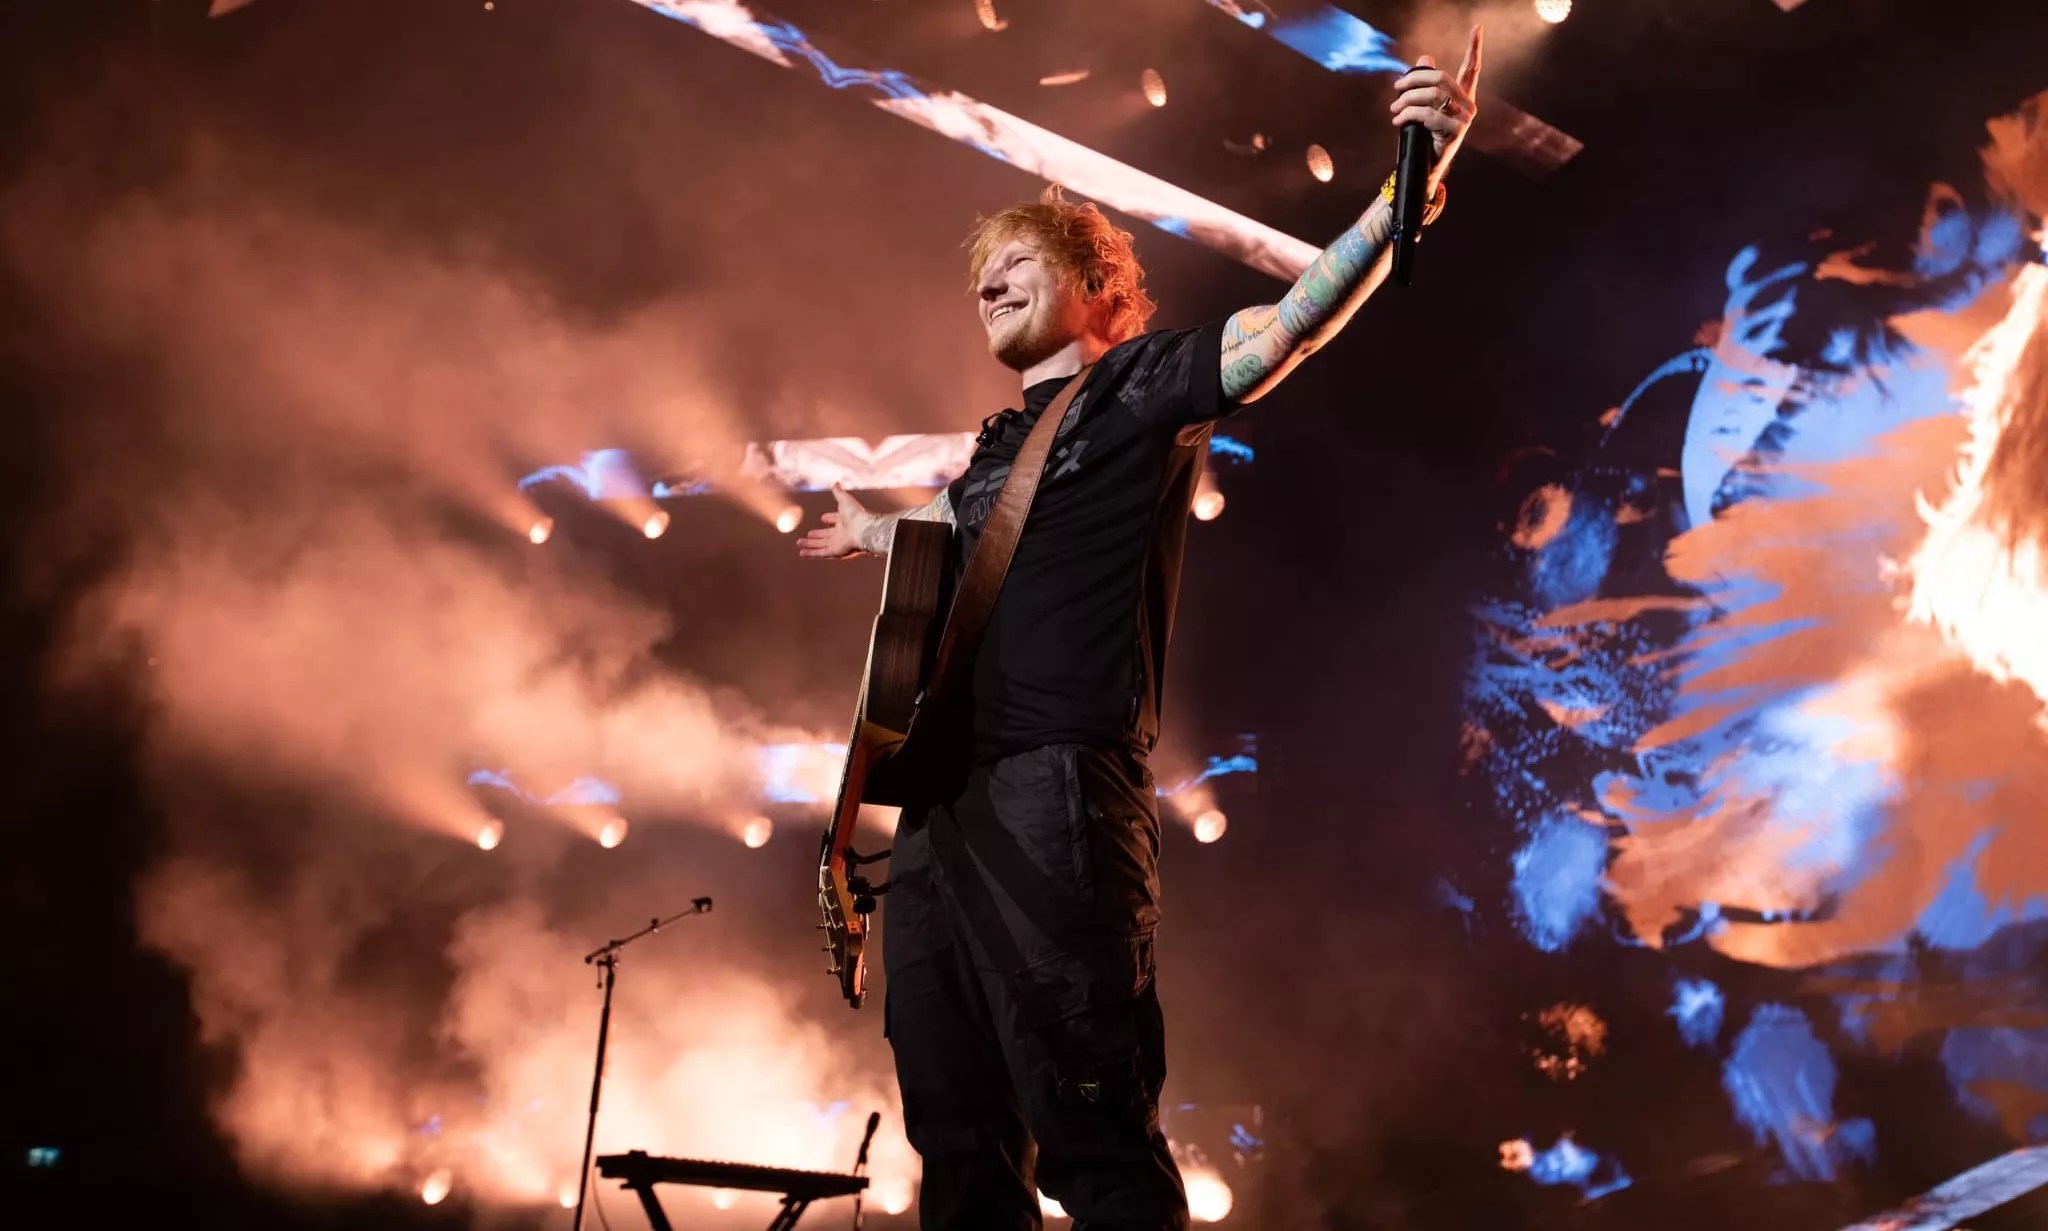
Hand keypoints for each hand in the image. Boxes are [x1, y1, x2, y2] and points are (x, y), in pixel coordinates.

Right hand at [796, 484, 874, 558]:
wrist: (863, 529)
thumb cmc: (855, 514)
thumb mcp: (845, 500)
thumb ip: (839, 493)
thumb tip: (836, 483)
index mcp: (846, 521)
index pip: (836, 519)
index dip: (830, 518)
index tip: (823, 518)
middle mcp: (842, 533)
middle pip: (827, 535)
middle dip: (817, 535)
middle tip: (808, 534)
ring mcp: (839, 544)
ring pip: (822, 545)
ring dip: (810, 545)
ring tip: (799, 544)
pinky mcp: (836, 552)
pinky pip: (821, 553)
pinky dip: (812, 553)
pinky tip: (802, 553)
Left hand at [1389, 25, 1482, 170]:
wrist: (1425, 172)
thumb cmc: (1423, 141)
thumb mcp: (1422, 108)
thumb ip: (1424, 85)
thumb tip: (1424, 58)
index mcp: (1462, 98)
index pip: (1471, 69)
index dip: (1474, 48)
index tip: (1477, 28)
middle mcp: (1468, 106)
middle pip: (1441, 78)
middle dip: (1414, 79)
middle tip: (1396, 88)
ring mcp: (1465, 119)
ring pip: (1432, 95)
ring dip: (1407, 99)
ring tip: (1395, 109)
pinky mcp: (1456, 131)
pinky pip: (1428, 114)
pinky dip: (1408, 114)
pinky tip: (1398, 121)